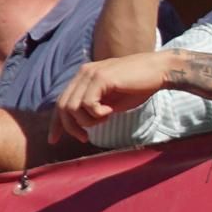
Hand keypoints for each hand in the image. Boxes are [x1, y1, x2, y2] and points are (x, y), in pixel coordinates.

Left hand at [49, 52, 171, 143]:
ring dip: (87, 121)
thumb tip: (82, 123)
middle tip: (85, 137)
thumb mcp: (111, 100)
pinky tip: (110, 112)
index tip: (53, 140)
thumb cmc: (139, 86)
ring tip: (105, 118)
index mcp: (84, 78)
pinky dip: (97, 114)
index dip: (56, 124)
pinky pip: (87, 104)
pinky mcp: (101, 78)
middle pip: (62, 107)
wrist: (159, 71)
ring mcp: (91, 74)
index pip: (61, 102)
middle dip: (71, 127)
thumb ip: (95, 107)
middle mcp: (83, 73)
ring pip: (72, 107)